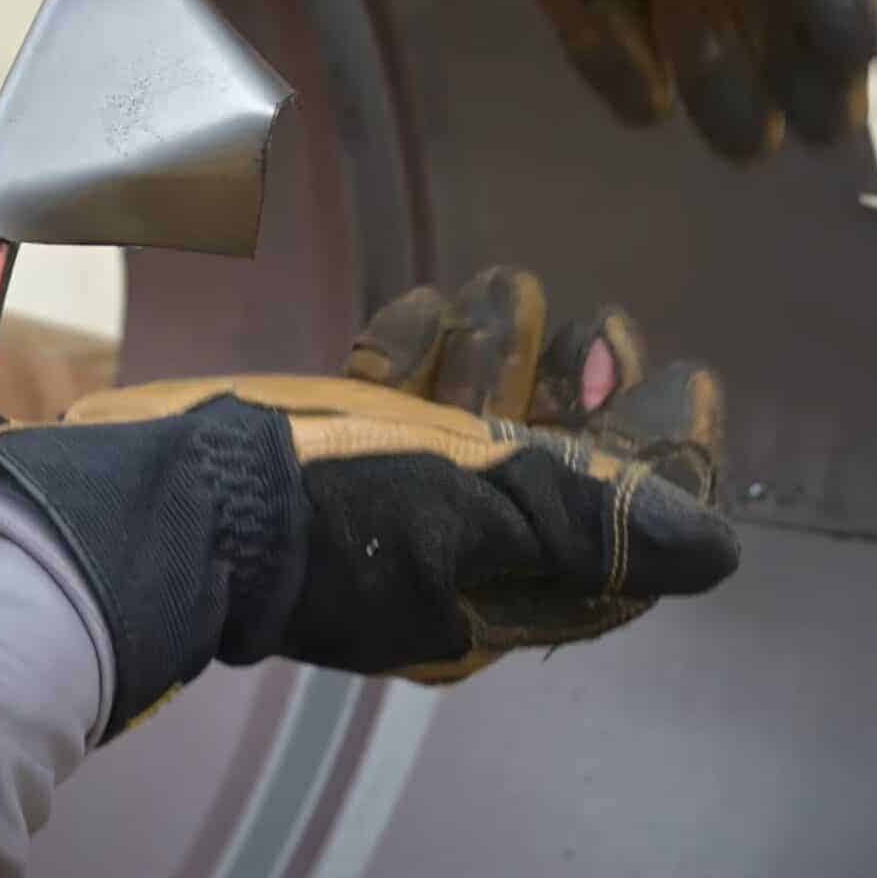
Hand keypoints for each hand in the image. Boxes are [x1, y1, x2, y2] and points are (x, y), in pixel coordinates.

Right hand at [0, 266, 736, 737]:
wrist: (160, 493)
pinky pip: (393, 394)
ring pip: (473, 417)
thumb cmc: (327, 504)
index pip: (612, 540)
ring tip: (510, 286)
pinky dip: (419, 346)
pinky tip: (425, 304)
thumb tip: (716, 545)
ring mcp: (378, 497)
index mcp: (492, 591)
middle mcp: (444, 552)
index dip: (665, 462)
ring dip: (505, 349)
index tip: (691, 378)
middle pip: (549, 468)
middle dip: (584, 389)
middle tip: (606, 321)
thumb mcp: (471, 510)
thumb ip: (593, 519)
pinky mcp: (319, 447)